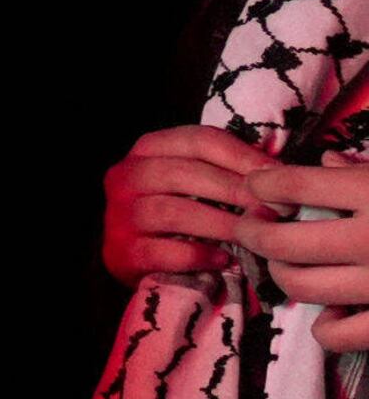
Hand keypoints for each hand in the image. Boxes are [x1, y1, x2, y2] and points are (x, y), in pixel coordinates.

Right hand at [97, 124, 278, 282]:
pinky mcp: (123, 252)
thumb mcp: (194, 177)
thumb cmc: (178, 208)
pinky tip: (224, 259)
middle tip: (273, 209)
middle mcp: (126, 176)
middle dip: (235, 190)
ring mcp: (119, 215)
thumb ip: (225, 166)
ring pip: (173, 212)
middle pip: (184, 174)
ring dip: (221, 223)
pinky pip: (164, 252)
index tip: (278, 176)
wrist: (133, 251)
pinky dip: (198, 255)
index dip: (241, 156)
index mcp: (147, 149)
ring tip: (253, 234)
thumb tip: (277, 169)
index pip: (198, 140)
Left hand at [239, 161, 368, 348]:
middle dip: (253, 231)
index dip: (263, 185)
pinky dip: (324, 326)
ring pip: (299, 284)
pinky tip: (330, 310)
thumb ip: (361, 170)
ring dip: (280, 273)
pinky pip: (336, 335)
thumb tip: (325, 159)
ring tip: (286, 262)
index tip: (257, 187)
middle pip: (280, 242)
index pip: (293, 185)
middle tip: (252, 224)